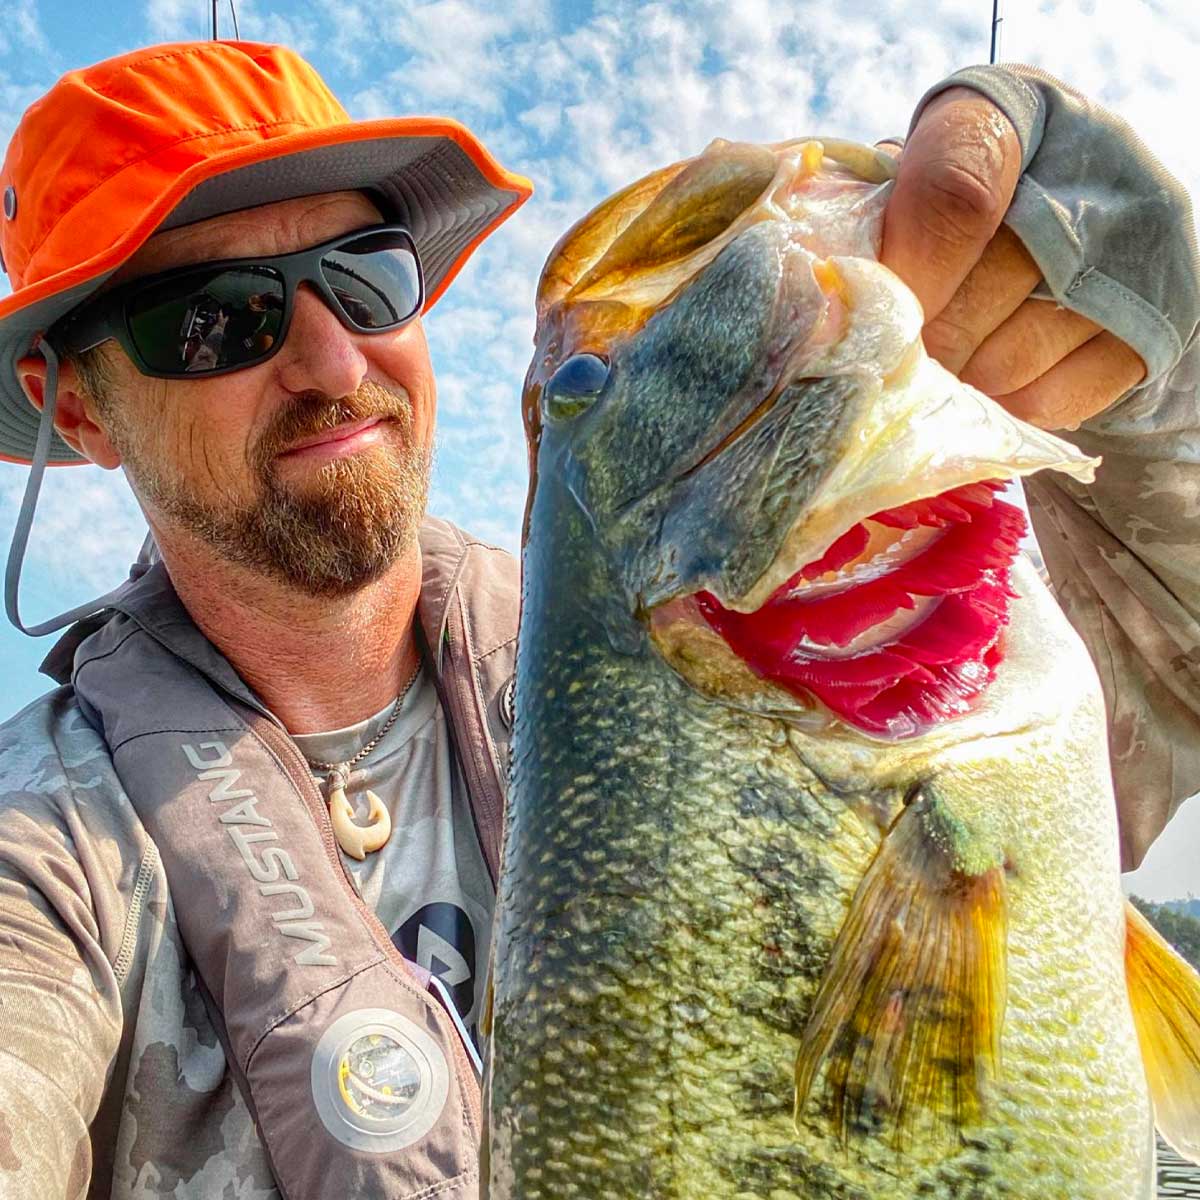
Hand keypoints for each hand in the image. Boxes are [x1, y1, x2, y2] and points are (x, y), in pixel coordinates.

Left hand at [879, 87, 1144, 430]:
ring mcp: (1132, 252)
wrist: (1074, 226)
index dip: (907, 270)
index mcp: (1012, 115)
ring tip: (942, 365)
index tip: (874, 314)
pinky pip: (1048, 399)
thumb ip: (873, 223)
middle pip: (974, 295)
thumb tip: (831, 307)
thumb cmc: (955, 203)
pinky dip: (1003, 405)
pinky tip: (988, 383)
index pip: (956, 190)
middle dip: (918, 343)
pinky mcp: (1149, 327)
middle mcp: (1089, 174)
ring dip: (957, 380)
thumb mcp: (913, 180)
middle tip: (894, 357)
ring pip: (1006, 359)